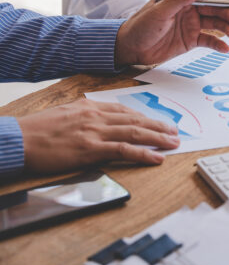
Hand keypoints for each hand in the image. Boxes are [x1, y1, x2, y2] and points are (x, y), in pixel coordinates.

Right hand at [18, 99, 179, 172]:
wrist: (18, 139)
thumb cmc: (36, 130)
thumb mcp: (64, 113)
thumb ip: (84, 113)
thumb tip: (97, 114)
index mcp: (90, 107)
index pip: (125, 110)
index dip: (145, 117)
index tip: (157, 122)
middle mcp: (96, 116)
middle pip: (135, 120)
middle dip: (158, 126)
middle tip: (174, 132)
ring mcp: (95, 132)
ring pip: (135, 133)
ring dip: (158, 138)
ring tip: (173, 143)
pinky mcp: (91, 149)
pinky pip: (124, 150)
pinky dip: (143, 154)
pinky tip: (156, 158)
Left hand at [114, 0, 228, 66]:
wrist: (131, 48)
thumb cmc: (141, 26)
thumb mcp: (159, 11)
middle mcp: (189, 9)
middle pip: (215, 9)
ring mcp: (192, 25)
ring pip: (215, 24)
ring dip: (227, 28)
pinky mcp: (191, 40)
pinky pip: (209, 40)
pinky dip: (218, 44)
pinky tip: (225, 48)